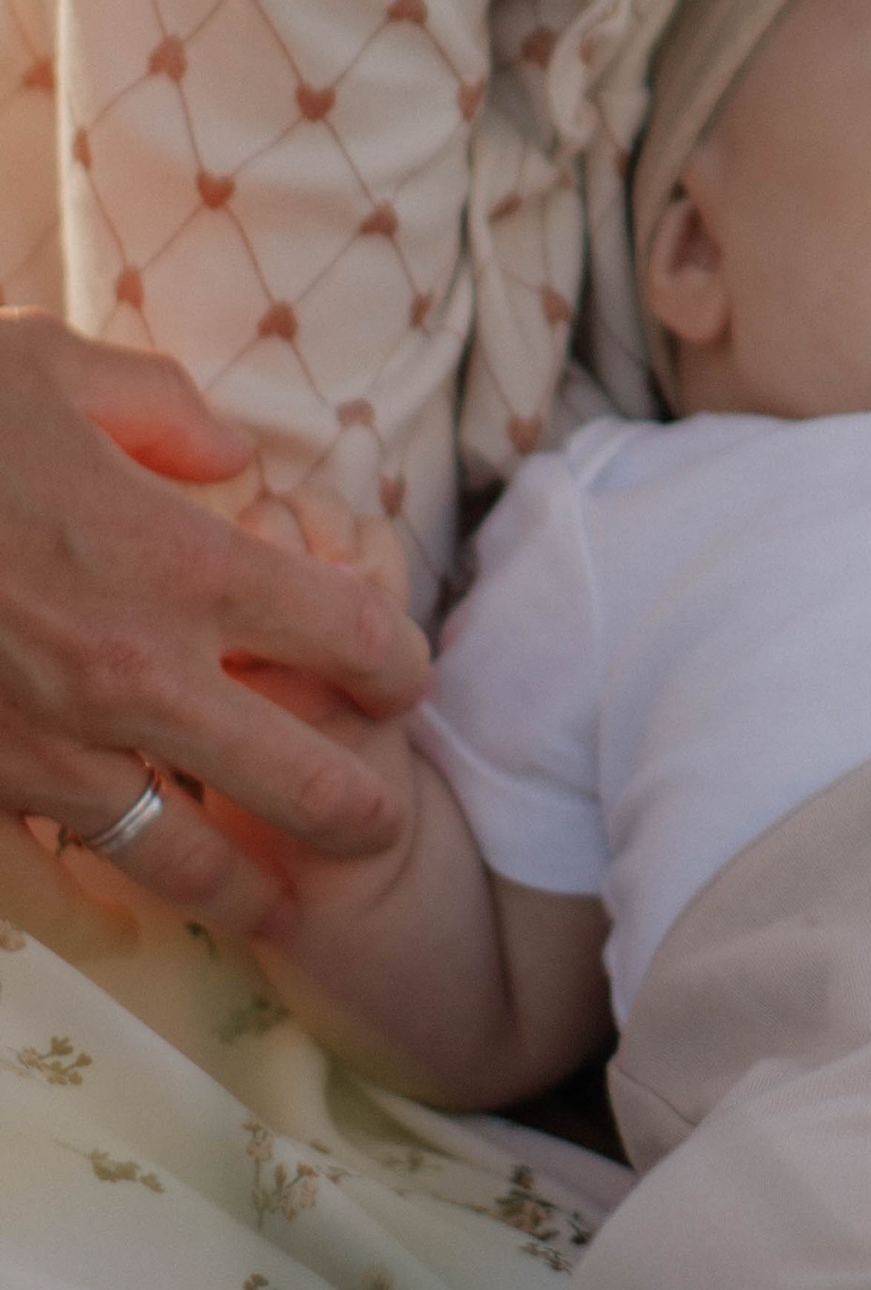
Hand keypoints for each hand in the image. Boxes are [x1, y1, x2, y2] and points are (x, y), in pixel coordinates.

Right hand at [0, 313, 429, 938]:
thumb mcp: (52, 367)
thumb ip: (165, 411)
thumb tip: (232, 454)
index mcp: (184, 564)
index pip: (354, 636)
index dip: (399, 661)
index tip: (402, 673)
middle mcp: (136, 676)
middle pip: (302, 784)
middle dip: (359, 811)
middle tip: (379, 821)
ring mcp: (50, 750)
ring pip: (185, 862)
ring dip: (240, 887)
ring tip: (268, 901)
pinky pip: (52, 887)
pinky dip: (92, 909)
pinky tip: (118, 921)